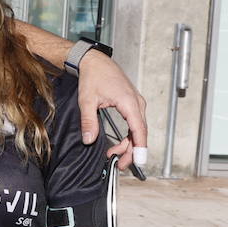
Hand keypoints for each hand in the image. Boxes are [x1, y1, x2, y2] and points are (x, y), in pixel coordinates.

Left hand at [77, 52, 146, 169]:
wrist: (95, 61)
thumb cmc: (93, 76)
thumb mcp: (87, 100)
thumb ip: (89, 121)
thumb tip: (89, 140)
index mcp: (129, 102)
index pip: (139, 129)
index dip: (140, 147)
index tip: (139, 161)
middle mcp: (137, 103)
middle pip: (139, 133)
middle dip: (131, 151)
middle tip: (120, 165)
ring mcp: (136, 103)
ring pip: (138, 129)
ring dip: (129, 144)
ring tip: (115, 156)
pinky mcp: (132, 104)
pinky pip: (135, 123)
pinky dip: (129, 135)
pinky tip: (120, 144)